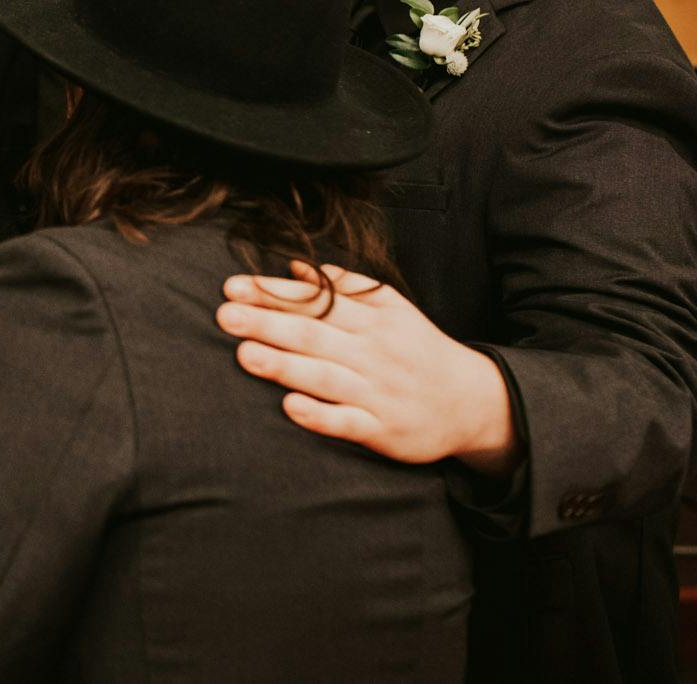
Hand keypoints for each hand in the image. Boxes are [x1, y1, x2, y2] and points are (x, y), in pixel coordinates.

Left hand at [217, 261, 519, 474]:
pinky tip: (291, 408)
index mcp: (372, 319)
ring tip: (245, 355)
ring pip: (326, 377)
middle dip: (267, 324)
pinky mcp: (384, 430)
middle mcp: (373, 352)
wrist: (471, 402)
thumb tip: (297, 266)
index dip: (273, 294)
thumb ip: (346, 287)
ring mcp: (378, 392)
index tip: (233, 286)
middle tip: (225, 315)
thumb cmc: (417, 349)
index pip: (316, 302)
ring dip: (285, 367)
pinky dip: (321, 415)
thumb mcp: (390, 309)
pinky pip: (349, 423)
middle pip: (314, 335)